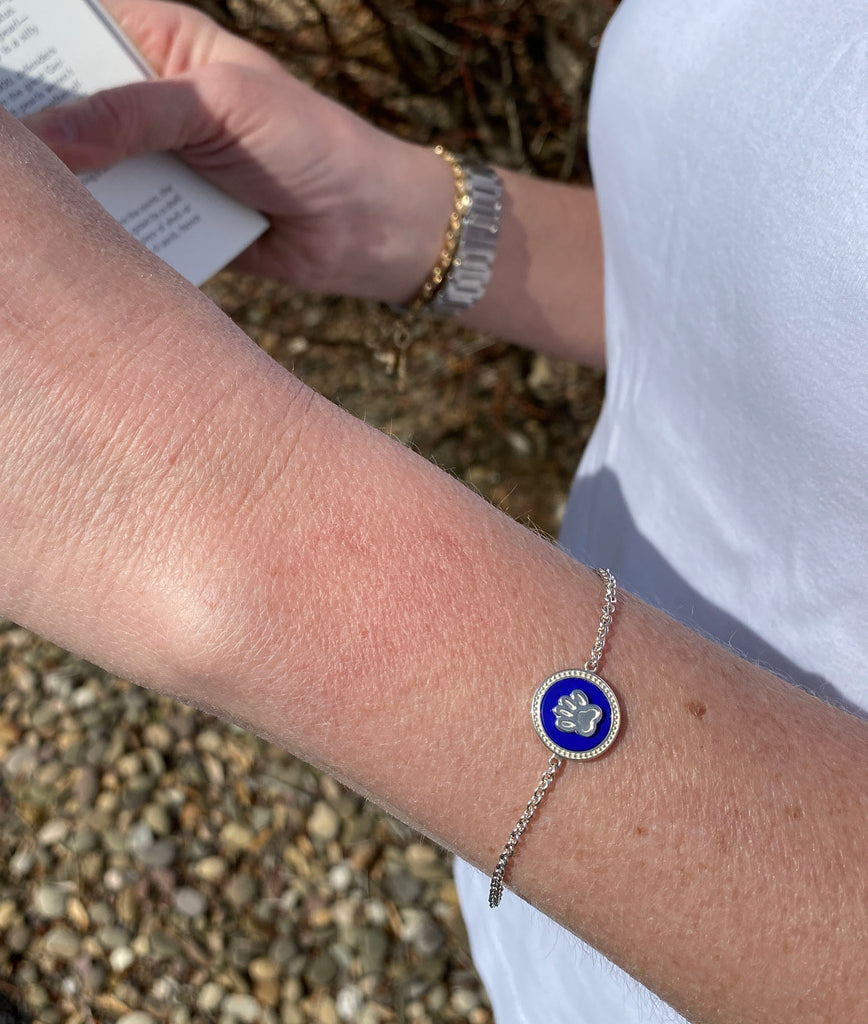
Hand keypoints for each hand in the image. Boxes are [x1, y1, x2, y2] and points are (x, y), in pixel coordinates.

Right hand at [23, 0, 452, 300]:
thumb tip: (44, 137)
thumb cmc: (309, 144)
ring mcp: (154, 162)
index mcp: (157, 41)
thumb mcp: (219, 108)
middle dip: (33, 128)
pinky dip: (96, 233)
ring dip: (59, 187)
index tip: (1, 74)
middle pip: (63, 103)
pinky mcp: (166, 219)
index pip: (68, 28)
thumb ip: (130, 115)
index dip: (25, 47)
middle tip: (6, 156)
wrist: (365, 228)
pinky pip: (116, 223)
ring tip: (17, 204)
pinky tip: (61, 243)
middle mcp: (146, 100)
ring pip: (82, 169)